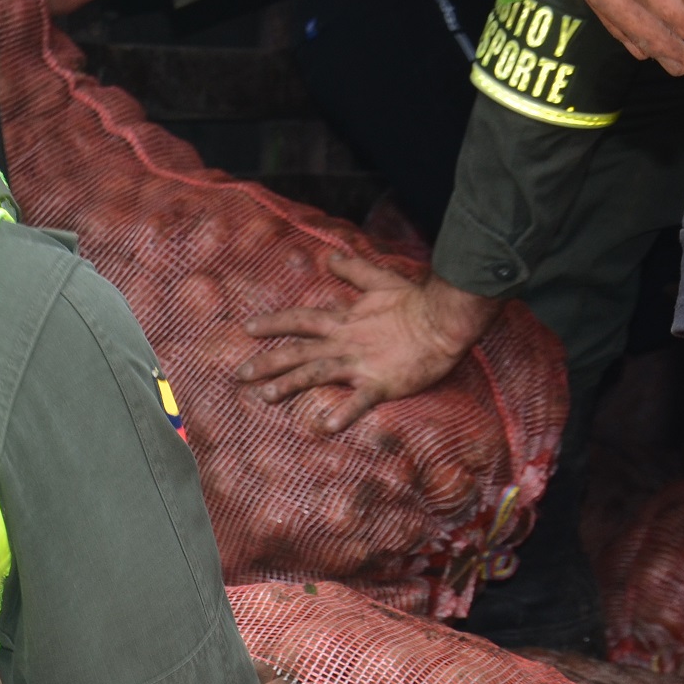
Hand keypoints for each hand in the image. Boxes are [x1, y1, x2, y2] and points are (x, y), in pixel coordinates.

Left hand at [237, 258, 499, 433]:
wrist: (443, 321)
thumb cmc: (415, 302)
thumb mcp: (380, 280)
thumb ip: (353, 270)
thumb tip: (331, 256)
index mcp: (344, 321)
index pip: (300, 320)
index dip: (273, 323)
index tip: (247, 328)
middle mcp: (345, 343)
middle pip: (298, 351)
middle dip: (267, 362)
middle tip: (240, 374)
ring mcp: (361, 364)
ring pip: (316, 374)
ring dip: (289, 384)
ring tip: (265, 397)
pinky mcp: (381, 383)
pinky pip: (359, 402)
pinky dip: (343, 414)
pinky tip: (325, 427)